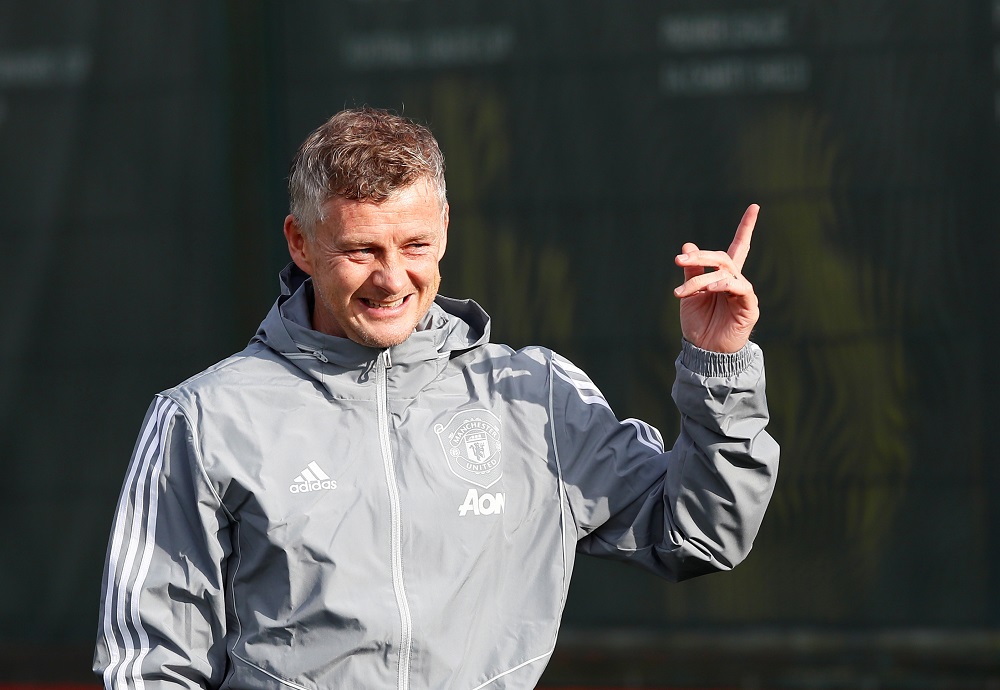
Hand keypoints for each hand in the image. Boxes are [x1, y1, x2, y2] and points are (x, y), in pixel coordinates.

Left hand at [673, 204, 759, 352]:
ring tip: (683, 293)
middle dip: (700, 257)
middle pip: (723, 257)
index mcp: (723, 276)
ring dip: (702, 279)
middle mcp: (736, 281)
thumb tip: (688, 245)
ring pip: (725, 273)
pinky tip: (710, 289)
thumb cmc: (698, 323)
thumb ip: (691, 271)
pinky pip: (740, 288)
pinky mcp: (749, 307)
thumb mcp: (689, 294)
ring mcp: (744, 293)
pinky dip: (724, 284)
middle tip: (679, 261)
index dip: (746, 227)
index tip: (755, 206)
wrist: (703, 351)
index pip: (738, 247)